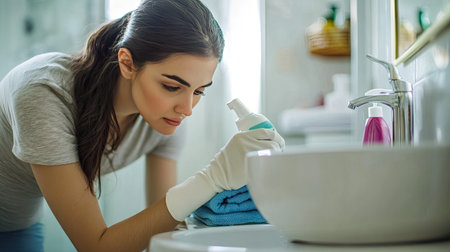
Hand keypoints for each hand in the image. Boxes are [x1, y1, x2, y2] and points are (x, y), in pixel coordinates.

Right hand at [166, 128, 284, 220]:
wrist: (216, 175)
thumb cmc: (226, 162)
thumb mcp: (235, 144)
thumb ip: (249, 140)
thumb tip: (268, 141)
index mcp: (243, 136)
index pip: (267, 132)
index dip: (277, 137)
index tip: (279, 142)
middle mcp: (247, 142)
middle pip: (273, 142)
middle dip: (279, 147)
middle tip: (279, 153)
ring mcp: (249, 154)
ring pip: (272, 152)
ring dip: (277, 156)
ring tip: (274, 160)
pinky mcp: (251, 166)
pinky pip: (267, 163)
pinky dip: (272, 164)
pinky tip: (271, 167)